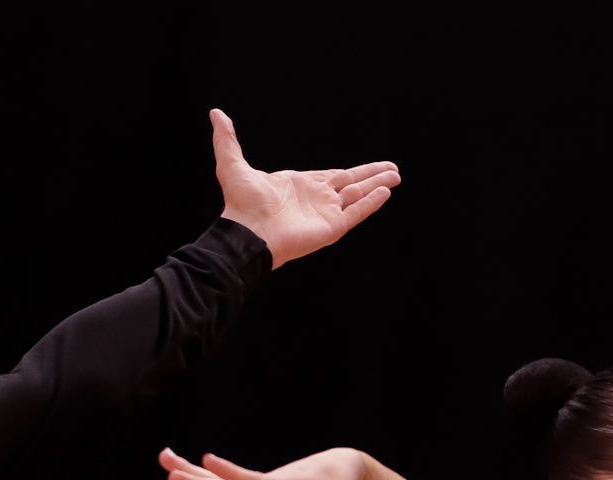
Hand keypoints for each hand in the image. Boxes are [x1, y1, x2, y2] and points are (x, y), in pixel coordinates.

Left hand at [211, 109, 399, 267]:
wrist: (247, 231)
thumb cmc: (241, 203)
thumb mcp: (232, 164)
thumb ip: (228, 139)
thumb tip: (216, 115)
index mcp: (302, 185)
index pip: (335, 176)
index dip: (355, 172)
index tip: (371, 168)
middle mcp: (318, 199)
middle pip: (353, 184)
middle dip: (373, 176)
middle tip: (394, 171)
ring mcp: (326, 213)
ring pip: (359, 196)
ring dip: (378, 186)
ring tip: (397, 177)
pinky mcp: (332, 227)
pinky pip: (356, 212)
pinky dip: (371, 203)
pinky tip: (386, 192)